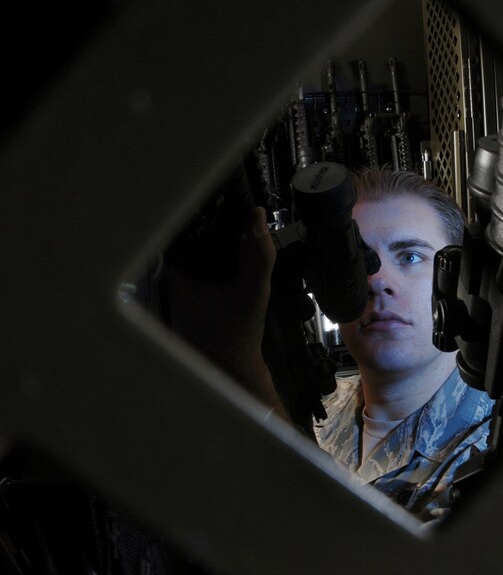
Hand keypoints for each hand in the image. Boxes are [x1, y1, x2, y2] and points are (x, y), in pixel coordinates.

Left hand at [164, 206, 286, 415]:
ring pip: (193, 260)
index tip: (217, 202)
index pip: (180, 234)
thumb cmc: (238, 333)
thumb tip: (257, 216)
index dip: (198, 216)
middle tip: (232, 213)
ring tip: (235, 230)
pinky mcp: (190, 305)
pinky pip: (199, 274)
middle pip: (187, 245)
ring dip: (213, 247)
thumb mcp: (254, 291)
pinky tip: (232, 260)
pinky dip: (214, 265)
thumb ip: (258, 255)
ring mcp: (180, 296)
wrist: (233, 371)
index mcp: (177, 277)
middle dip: (209, 230)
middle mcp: (172, 284)